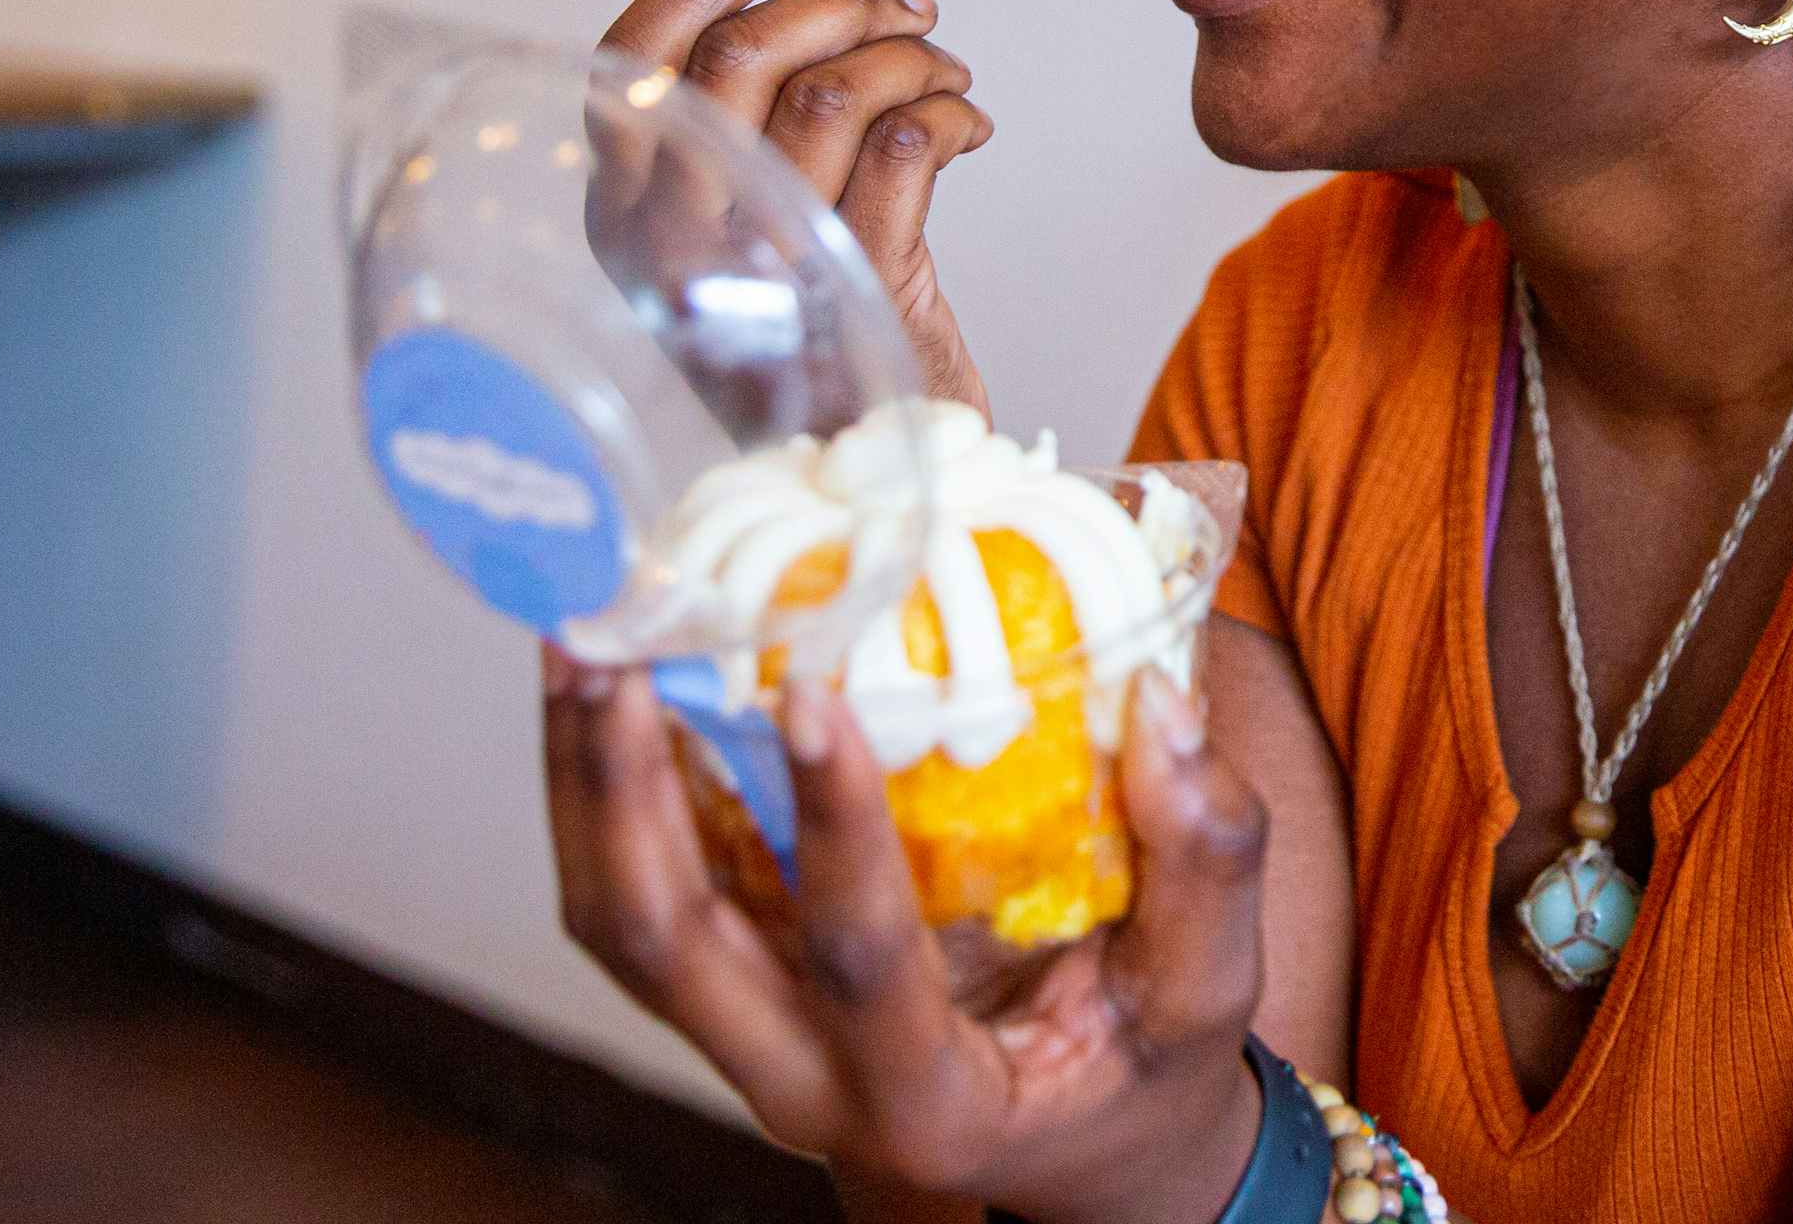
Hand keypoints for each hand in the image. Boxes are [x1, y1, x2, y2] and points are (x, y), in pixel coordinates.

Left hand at [544, 650, 1269, 1223]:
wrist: (1085, 1146)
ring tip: (580, 646)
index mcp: (927, 1105)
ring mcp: (749, 1040)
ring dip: (585, 780)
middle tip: (617, 649)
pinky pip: (635, 894)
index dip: (832, 832)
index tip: (815, 693)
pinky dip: (604, 788)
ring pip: (617, 923)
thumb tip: (1162, 707)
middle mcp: (804, 1086)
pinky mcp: (733, 985)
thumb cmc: (1147, 1067)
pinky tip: (612, 682)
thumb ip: (1208, 856)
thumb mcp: (1212, 988)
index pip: (857, 966)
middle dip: (622, 791)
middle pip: (663, 947)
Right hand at [600, 0, 991, 406]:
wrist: (860, 482)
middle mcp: (674, 241)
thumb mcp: (731, 239)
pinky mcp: (856, 286)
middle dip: (841, 4)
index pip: (631, 62)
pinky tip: (968, 128)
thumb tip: (810, 13)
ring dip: (912, 59)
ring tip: (946, 77)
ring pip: (835, 90)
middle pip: (741, 55)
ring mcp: (763, 265)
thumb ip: (740, 139)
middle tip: (904, 12)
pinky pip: (906, 146)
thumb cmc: (806, 348)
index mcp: (623, 218)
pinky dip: (952, 114)